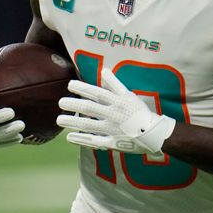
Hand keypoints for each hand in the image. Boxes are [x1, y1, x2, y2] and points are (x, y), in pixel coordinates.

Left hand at [56, 68, 175, 154]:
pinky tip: (70, 137)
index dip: (83, 88)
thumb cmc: (141, 112)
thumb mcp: (130, 95)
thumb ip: (115, 84)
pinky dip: (82, 139)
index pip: (97, 92)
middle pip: (90, 108)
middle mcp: (114, 115)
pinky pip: (94, 141)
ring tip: (59, 120)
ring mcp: (112, 129)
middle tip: (60, 102)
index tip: (70, 85)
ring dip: (73, 122)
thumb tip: (104, 70)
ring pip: (89, 125)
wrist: (154, 134)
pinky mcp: (112, 142)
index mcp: (118, 102)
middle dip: (74, 104)